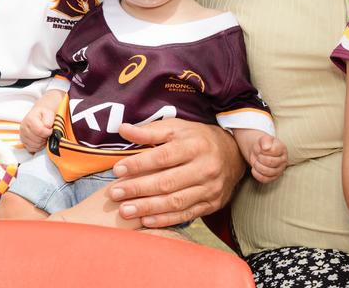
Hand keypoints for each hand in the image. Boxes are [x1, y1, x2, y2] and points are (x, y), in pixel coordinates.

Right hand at [20, 105, 53, 152]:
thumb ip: (48, 119)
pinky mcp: (23, 142)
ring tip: (44, 136)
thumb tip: (47, 127)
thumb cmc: (44, 114)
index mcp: (29, 120)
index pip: (39, 131)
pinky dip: (38, 147)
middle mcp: (24, 128)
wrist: (39, 115)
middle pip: (37, 139)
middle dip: (45, 137)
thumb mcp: (48, 113)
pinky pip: (31, 149)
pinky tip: (41, 141)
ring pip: (35, 145)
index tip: (51, 130)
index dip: (48, 132)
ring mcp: (22, 136)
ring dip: (42, 143)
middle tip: (48, 133)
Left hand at [107, 119, 243, 228]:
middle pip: (168, 182)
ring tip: (125, 210)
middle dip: (138, 189)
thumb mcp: (177, 128)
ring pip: (176, 202)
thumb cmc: (198, 139)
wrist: (233, 155)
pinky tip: (146, 221)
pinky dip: (165, 219)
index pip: (163, 157)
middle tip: (114, 193)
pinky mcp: (212, 204)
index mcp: (195, 145)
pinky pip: (186, 214)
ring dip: (148, 208)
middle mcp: (205, 168)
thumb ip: (150, 131)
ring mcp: (210, 188)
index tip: (117, 169)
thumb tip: (123, 129)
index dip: (139, 164)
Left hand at [246, 134, 287, 182]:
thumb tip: (266, 147)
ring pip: (269, 173)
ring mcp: (279, 170)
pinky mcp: (273, 177)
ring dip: (258, 167)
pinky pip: (265, 180)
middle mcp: (283, 160)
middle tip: (258, 155)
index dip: (264, 151)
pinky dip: (257, 175)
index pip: (274, 152)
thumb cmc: (262, 144)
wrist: (258, 151)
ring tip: (256, 162)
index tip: (261, 148)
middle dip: (261, 159)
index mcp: (282, 149)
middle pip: (272, 163)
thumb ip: (265, 140)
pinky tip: (254, 169)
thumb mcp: (263, 138)